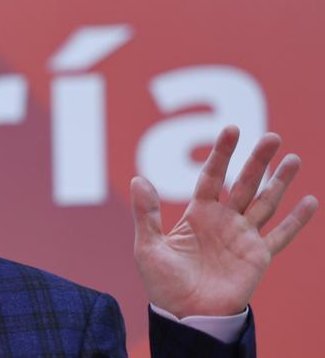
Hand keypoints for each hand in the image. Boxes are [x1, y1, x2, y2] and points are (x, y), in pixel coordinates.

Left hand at [130, 125, 316, 317]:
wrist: (185, 315)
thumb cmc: (163, 283)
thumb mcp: (148, 247)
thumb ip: (147, 214)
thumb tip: (138, 178)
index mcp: (198, 214)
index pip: (212, 176)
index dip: (222, 154)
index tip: (231, 129)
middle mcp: (223, 220)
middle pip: (244, 183)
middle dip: (257, 161)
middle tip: (272, 136)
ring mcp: (243, 237)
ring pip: (266, 203)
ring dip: (280, 182)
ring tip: (293, 158)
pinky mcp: (258, 257)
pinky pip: (281, 235)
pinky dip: (296, 219)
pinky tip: (310, 201)